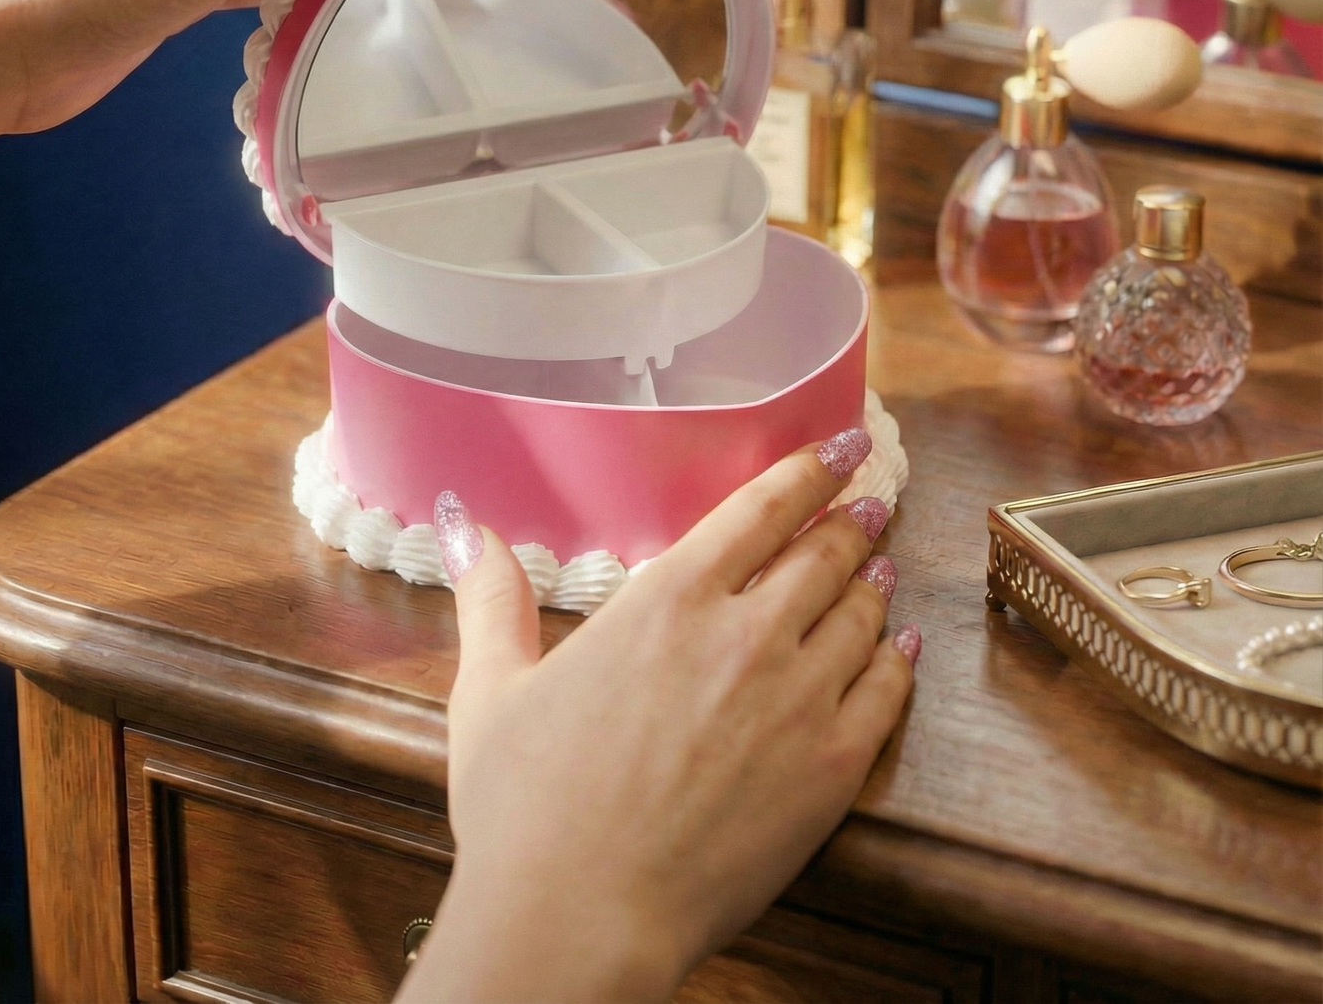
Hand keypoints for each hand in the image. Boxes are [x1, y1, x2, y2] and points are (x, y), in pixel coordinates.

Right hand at [399, 429, 918, 1003]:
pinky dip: (899, 659)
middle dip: (850, 521)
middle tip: (868, 503)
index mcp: (668, 599)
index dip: (809, 470)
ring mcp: (797, 700)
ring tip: (883, 566)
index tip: (841, 447)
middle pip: (821, 555)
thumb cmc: (525, 806)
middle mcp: (746, 633)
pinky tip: (902, 644)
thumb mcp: (491, 688)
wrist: (580, 918)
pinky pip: (885, 693)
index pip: (761, 510)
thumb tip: (463, 525)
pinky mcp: (830, 770)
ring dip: (874, 582)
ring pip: (860, 615)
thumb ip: (491, 598)